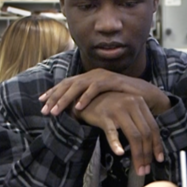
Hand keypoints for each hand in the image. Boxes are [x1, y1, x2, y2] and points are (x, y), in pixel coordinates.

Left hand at [39, 69, 170, 116]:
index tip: (41, 102)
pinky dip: (86, 97)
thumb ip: (88, 103)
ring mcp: (102, 76)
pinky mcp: (112, 80)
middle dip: (54, 97)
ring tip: (56, 111)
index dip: (53, 92)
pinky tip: (78, 107)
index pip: (66, 84)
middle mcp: (92, 75)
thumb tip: (73, 111)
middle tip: (44, 110)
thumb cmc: (123, 99)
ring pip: (78, 86)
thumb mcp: (101, 101)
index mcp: (88, 79)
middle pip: (68, 84)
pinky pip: (95, 88)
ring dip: (66, 99)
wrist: (145, 95)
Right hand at [75, 92, 164, 174]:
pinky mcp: (104, 116)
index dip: (157, 145)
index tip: (159, 159)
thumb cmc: (108, 107)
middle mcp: (131, 104)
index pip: (153, 127)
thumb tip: (150, 145)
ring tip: (138, 168)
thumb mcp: (127, 109)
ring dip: (137, 155)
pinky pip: (112, 133)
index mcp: (139, 103)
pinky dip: (116, 144)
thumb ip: (138, 121)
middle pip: (145, 133)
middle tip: (146, 169)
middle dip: (147, 154)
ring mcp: (118, 109)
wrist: (85, 99)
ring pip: (134, 135)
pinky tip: (119, 153)